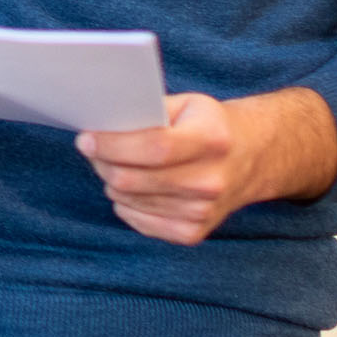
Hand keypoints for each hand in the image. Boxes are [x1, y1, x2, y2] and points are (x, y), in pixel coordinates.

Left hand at [77, 87, 336, 244]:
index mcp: (213, 140)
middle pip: (135, 179)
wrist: (250, 158)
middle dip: (102, 162)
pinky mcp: (194, 232)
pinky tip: (136, 187)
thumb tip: (100, 123)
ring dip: (112, 180)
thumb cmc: (206, 125)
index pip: (155, 147)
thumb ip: (147, 111)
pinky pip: (139, 221)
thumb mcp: (186, 104)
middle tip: (93, 148)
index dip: (113, 145)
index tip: (85, 139)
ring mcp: (204, 211)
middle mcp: (212, 180)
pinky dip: (126, 203)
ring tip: (119, 163)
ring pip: (129, 200)